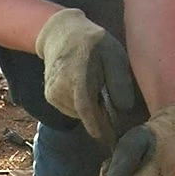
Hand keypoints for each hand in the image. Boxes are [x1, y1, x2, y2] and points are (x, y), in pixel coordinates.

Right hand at [35, 9, 141, 145]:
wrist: (61, 34)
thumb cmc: (92, 42)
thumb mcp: (113, 53)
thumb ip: (119, 80)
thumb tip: (124, 108)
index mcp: (77, 75)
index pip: (86, 109)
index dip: (99, 128)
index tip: (112, 141)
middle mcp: (60, 86)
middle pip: (84, 114)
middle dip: (101, 118)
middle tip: (114, 110)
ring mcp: (52, 93)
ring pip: (78, 114)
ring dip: (92, 111)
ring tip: (99, 92)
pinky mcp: (50, 97)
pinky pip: (71, 110)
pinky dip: (82, 107)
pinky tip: (87, 92)